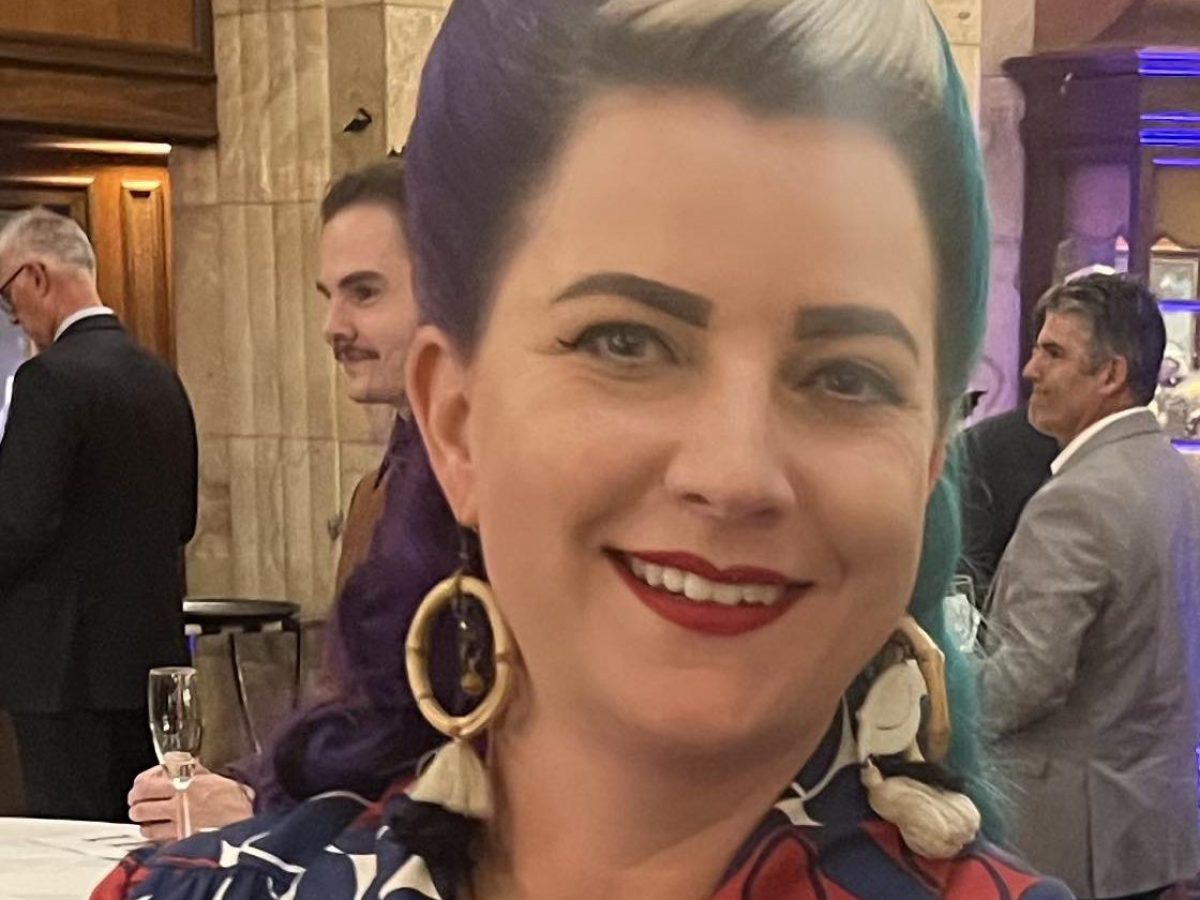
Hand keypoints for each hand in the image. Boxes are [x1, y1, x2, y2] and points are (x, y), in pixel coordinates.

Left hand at [128, 762, 253, 842]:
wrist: (248, 822)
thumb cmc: (237, 801)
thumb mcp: (217, 777)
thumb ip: (195, 770)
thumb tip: (179, 763)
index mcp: (185, 785)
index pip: (146, 783)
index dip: (140, 783)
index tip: (142, 783)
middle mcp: (178, 805)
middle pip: (140, 805)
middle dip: (136, 803)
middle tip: (137, 802)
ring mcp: (178, 824)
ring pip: (146, 825)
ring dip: (144, 821)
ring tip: (146, 818)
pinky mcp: (182, 840)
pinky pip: (157, 840)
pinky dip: (154, 836)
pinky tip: (158, 833)